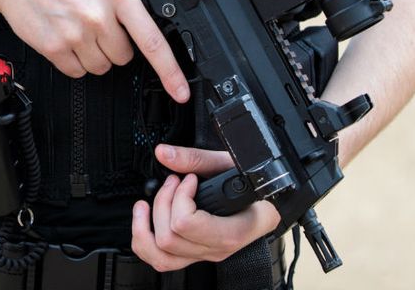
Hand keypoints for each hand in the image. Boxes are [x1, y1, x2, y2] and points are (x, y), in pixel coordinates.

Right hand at [0, 0, 189, 101]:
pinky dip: (74, 61)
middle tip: (100, 26)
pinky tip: (66, 39)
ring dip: (95, 55)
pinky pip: (76, 71)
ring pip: (101, 67)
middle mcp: (98, 16)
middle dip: (116, 45)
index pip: (151, 40)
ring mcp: (75, 34)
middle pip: (124, 57)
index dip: (170, 71)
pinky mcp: (53, 47)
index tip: (179, 90)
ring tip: (80, 30)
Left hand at [131, 144, 280, 271]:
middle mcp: (218, 249)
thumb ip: (196, 159)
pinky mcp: (194, 255)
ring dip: (145, 228)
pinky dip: (145, 241)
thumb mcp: (230, 165)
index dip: (180, 197)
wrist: (269, 203)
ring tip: (146, 204)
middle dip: (163, 203)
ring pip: (161, 257)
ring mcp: (205, 255)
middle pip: (170, 239)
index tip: (188, 180)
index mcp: (233, 230)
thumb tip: (164, 154)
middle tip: (174, 182)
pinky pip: (161, 261)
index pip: (188, 225)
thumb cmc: (255, 186)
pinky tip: (145, 219)